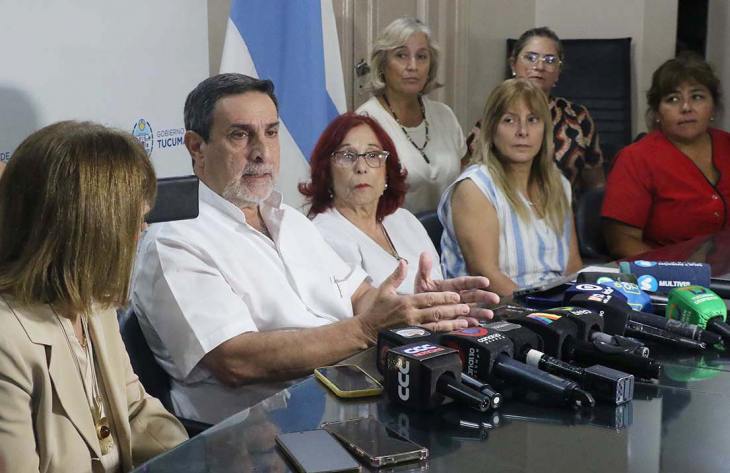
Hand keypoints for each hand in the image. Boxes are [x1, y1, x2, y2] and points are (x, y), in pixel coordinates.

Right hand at [357, 260, 473, 338]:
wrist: (366, 329)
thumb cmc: (376, 309)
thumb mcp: (385, 289)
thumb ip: (397, 276)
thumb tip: (404, 261)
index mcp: (406, 302)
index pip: (429, 299)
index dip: (444, 297)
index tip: (456, 296)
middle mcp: (411, 315)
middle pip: (436, 312)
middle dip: (453, 309)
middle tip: (467, 307)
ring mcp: (412, 328)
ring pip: (436, 325)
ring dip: (452, 323)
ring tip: (466, 321)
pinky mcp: (412, 338)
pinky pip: (431, 335)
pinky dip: (444, 333)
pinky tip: (454, 332)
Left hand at [414, 252, 499, 319]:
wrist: (416, 310)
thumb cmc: (421, 294)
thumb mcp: (421, 281)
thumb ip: (424, 269)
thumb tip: (425, 253)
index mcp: (451, 286)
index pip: (465, 282)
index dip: (475, 281)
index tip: (485, 281)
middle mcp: (457, 297)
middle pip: (473, 296)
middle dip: (484, 297)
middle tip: (495, 298)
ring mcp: (457, 309)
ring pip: (472, 309)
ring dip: (481, 312)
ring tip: (490, 314)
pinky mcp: (455, 321)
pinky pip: (464, 322)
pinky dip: (470, 323)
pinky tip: (477, 323)